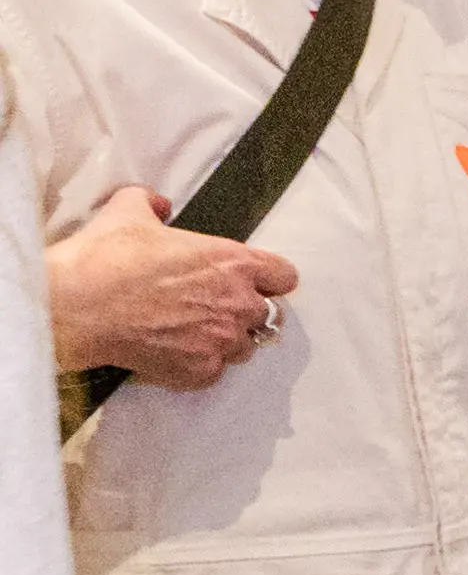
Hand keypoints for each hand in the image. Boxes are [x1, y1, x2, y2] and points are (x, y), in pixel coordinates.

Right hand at [49, 185, 294, 389]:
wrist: (76, 304)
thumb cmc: (106, 257)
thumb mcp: (128, 212)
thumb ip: (151, 203)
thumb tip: (156, 202)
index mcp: (235, 262)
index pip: (284, 276)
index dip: (267, 279)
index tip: (250, 281)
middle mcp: (238, 303)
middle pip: (264, 314)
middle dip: (241, 311)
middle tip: (209, 308)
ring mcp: (222, 340)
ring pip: (243, 346)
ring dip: (224, 340)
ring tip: (190, 333)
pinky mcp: (201, 371)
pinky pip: (213, 372)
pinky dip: (197, 366)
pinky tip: (172, 353)